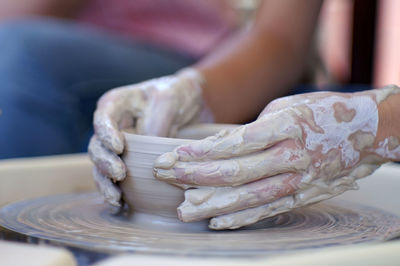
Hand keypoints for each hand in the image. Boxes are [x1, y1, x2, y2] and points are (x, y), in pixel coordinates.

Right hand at [88, 68, 212, 206]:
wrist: (188, 103)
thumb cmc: (176, 94)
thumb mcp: (168, 101)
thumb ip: (155, 122)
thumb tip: (149, 152)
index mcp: (116, 104)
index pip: (103, 119)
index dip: (106, 134)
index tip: (119, 147)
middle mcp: (112, 125)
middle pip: (97, 146)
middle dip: (105, 163)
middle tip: (120, 174)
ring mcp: (118, 144)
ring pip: (102, 166)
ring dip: (106, 183)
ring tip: (116, 198)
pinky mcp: (128, 159)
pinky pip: (114, 176)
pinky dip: (114, 190)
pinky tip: (120, 205)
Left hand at [154, 86, 399, 228]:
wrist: (368, 130)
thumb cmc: (324, 112)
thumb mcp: (286, 108)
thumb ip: (254, 129)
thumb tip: (219, 146)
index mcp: (284, 127)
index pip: (233, 144)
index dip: (200, 153)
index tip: (173, 155)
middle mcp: (290, 157)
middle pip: (234, 172)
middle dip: (195, 176)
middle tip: (165, 177)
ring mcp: (298, 180)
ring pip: (248, 197)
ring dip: (212, 205)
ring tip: (183, 210)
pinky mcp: (304, 195)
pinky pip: (268, 210)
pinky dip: (241, 218)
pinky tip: (218, 222)